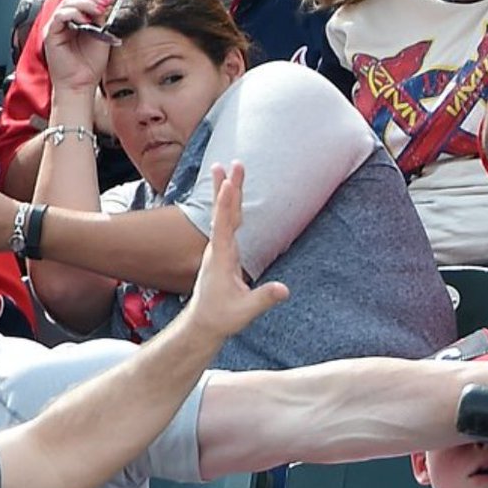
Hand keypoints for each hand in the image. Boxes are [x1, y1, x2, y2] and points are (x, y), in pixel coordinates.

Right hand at [43, 0, 113, 93]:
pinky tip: (84, 20)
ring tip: (98, 10)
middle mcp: (65, 19)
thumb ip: (101, 17)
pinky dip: (73, 14)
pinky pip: (60, 16)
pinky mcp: (51, 33)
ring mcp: (56, 25)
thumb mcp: (101, 35)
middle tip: (104, 1)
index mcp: (76, 18)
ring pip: (68, 3)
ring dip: (85, 3)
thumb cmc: (90, 65)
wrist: (81, 85)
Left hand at [182, 161, 289, 341]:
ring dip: (227, 192)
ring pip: (223, 215)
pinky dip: (229, 206)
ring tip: (226, 169)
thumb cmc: (221, 317)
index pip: (224, 225)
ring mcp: (219, 250)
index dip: (227, 203)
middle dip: (229, 187)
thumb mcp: (245, 311)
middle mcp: (217, 250)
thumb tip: (284, 289)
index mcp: (221, 258)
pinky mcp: (223, 254)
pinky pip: (226, 223)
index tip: (229, 182)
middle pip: (224, 212)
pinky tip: (230, 196)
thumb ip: (264, 298)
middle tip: (233, 163)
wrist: (203, 324)